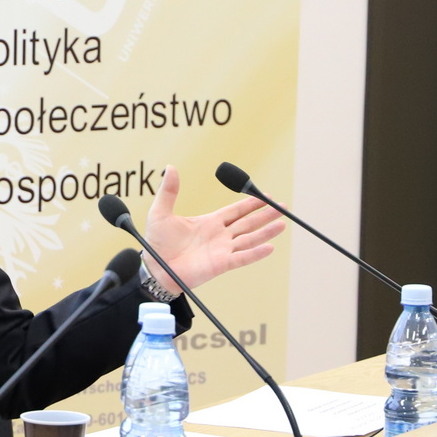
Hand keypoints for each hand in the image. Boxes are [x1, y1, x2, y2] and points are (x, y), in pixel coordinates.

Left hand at [141, 164, 283, 291]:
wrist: (154, 268)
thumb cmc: (157, 243)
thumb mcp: (161, 213)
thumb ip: (168, 191)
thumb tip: (171, 168)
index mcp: (209, 223)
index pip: (236, 211)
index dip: (251, 203)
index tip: (266, 196)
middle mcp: (219, 236)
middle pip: (248, 223)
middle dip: (265, 215)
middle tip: (283, 207)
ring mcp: (221, 251)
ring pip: (249, 239)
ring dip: (266, 232)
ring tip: (282, 224)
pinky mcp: (220, 265)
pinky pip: (241, 258)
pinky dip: (255, 253)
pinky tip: (270, 247)